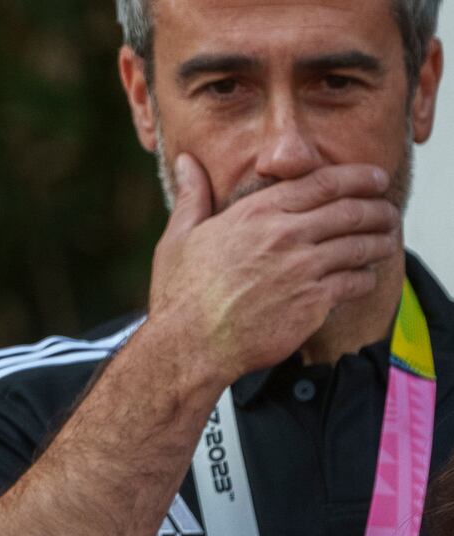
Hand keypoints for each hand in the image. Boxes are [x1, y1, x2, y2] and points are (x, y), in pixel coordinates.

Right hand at [147, 153, 400, 383]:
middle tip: (387, 211)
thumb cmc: (180, 293)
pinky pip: (355, 283)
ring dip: (379, 242)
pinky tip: (363, 278)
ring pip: (360, 246)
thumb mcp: (178, 236)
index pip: (322, 183)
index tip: (374, 178)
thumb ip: (192, 196)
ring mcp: (303, 270)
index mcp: (257, 213)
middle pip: (351, 211)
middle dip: (377, 208)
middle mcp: (285, 236)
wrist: (190, 344)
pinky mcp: (313, 303)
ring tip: (385, 241)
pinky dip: (365, 278)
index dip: (357, 177)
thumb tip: (186, 161)